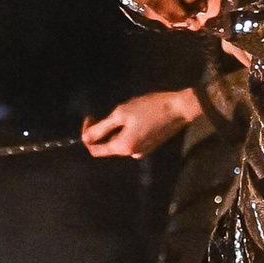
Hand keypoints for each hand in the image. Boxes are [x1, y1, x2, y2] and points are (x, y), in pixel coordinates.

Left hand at [81, 87, 207, 158]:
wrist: (178, 109)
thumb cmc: (149, 108)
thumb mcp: (121, 114)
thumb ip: (101, 128)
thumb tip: (84, 138)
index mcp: (123, 147)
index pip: (95, 150)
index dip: (87, 135)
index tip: (90, 118)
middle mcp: (131, 154)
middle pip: (107, 146)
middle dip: (100, 131)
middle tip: (100, 113)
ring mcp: (141, 151)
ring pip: (118, 143)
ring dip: (113, 131)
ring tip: (120, 113)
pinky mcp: (148, 146)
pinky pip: (129, 142)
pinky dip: (124, 132)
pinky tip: (131, 118)